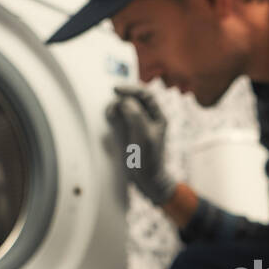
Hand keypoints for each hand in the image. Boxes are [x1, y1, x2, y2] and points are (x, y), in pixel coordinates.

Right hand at [105, 84, 177, 205]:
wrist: (146, 180)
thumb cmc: (149, 159)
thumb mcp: (144, 135)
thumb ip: (136, 115)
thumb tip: (125, 101)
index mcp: (158, 117)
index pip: (146, 95)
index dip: (131, 89)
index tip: (116, 90)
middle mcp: (148, 119)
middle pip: (134, 99)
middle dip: (121, 99)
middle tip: (113, 106)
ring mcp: (137, 126)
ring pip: (125, 108)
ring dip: (116, 107)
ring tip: (111, 114)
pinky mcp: (128, 133)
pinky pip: (119, 119)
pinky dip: (113, 116)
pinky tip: (110, 119)